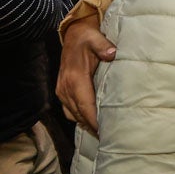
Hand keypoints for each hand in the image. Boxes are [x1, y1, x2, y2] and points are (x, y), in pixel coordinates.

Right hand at [58, 14, 115, 133]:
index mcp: (75, 78)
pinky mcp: (62, 91)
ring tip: (102, 133)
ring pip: (73, 114)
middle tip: (109, 137)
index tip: (106, 131)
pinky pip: (69, 110)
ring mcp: (62, 90)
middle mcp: (66, 87)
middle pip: (79, 114)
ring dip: (86, 124)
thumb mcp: (96, 38)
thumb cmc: (87, 38)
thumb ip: (104, 46)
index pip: (86, 105)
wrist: (73, 35)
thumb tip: (112, 54)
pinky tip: (90, 123)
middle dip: (92, 126)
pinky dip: (79, 118)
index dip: (94, 120)